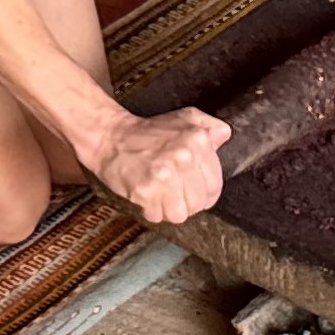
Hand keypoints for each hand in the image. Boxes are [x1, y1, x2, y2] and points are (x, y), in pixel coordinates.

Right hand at [86, 106, 229, 223]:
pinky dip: (152, 211)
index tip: (194, 190)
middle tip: (174, 192)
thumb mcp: (184, 118)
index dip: (205, 193)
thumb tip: (223, 136)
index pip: (215, 185)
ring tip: (161, 195)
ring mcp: (163, 176)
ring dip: (169, 209)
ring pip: (180, 214)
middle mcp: (183, 158)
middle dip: (187, 202)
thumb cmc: (148, 132)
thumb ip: (209, 125)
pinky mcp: (145, 191)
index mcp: (197, 141)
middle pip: (198, 203)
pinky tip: (147, 196)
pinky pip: (158, 216)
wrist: (110, 137)